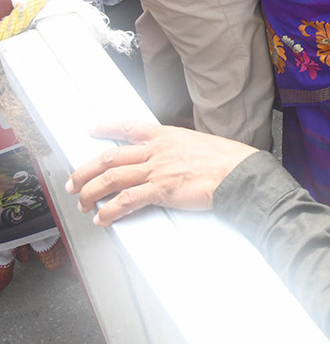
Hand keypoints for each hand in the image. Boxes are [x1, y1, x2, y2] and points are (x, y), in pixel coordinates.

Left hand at [64, 122, 255, 225]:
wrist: (239, 173)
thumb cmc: (227, 160)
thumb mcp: (199, 144)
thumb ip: (178, 150)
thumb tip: (171, 159)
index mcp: (167, 136)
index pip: (129, 128)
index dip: (106, 128)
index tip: (92, 129)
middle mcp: (157, 150)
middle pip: (110, 158)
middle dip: (85, 171)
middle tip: (74, 182)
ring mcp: (158, 170)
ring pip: (111, 179)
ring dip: (91, 192)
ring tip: (83, 203)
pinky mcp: (161, 190)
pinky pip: (126, 200)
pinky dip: (110, 210)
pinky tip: (104, 217)